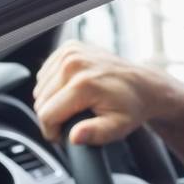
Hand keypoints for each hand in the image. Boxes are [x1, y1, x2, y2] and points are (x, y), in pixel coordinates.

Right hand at [32, 41, 167, 144]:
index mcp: (83, 83)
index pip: (46, 114)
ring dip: (51, 101)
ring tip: (73, 106)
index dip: (52, 131)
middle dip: (52, 116)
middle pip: (40, 101)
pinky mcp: (69, 47)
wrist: (143, 84)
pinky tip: (71, 91)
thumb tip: (74, 136)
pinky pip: (46, 74)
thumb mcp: (117, 127)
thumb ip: (95, 134)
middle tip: (71, 121)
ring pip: (40, 88)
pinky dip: (53, 85)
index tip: (63, 136)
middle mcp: (74, 63)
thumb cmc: (131, 107)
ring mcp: (71, 52)